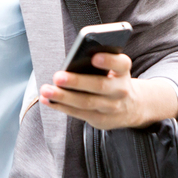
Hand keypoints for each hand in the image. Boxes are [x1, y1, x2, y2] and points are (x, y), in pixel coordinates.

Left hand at [39, 52, 177, 129]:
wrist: (131, 107)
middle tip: (57, 77)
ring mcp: (111, 107)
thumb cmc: (113, 79)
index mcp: (123, 71)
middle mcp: (120, 90)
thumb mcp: (114, 68)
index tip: (94, 57)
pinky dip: (61, 106)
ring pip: (86, 102)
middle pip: (99, 86)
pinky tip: (47, 100)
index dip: (109, 61)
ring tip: (46, 90)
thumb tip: (72, 61)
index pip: (121, 64)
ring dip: (63, 97)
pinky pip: (78, 113)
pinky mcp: (100, 119)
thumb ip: (99, 62)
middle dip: (77, 82)